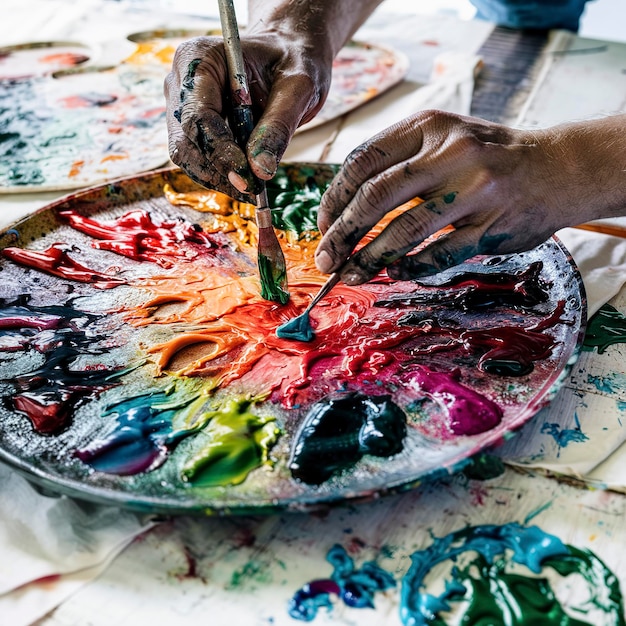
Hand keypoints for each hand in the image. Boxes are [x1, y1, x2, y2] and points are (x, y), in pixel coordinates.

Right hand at [164, 32, 332, 201]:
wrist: (289, 56)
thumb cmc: (294, 61)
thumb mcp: (298, 88)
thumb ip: (278, 126)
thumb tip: (261, 171)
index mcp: (200, 58)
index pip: (197, 114)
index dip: (219, 151)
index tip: (247, 178)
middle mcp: (181, 81)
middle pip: (184, 141)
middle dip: (217, 171)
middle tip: (252, 190)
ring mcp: (182, 105)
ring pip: (187, 155)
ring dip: (217, 178)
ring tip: (252, 188)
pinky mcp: (190, 125)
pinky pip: (197, 158)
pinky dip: (220, 175)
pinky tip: (246, 181)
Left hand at [315, 110, 625, 283]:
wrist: (557, 167)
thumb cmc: (486, 157)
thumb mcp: (441, 138)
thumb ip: (398, 161)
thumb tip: (343, 206)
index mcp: (428, 127)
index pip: (362, 162)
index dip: (333, 198)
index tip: (323, 224)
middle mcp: (449, 153)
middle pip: (375, 197)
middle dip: (341, 233)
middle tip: (326, 258)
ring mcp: (474, 190)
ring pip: (404, 231)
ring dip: (369, 258)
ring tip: (350, 274)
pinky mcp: (491, 225)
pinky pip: (439, 255)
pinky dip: (410, 268)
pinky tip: (394, 273)